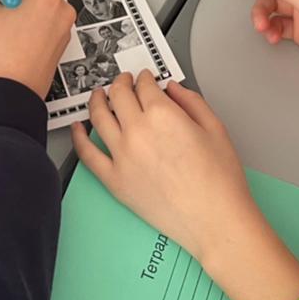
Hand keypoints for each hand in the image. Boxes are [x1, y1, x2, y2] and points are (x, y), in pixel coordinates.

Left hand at [72, 72, 298, 299]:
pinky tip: (77, 126)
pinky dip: (78, 136)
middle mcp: (136, 131)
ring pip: (99, 118)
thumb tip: (170, 87)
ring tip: (99, 95)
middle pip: (119, 96)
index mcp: (163, 115)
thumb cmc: (221, 178)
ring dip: (97, 100)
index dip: (144, 78)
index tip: (145, 77)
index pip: (144, 86)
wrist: (214, 221)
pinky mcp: (113, 181)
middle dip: (121, 83)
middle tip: (123, 81)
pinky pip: (87, 154)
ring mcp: (121, 156)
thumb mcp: (215, 128)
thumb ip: (191, 101)